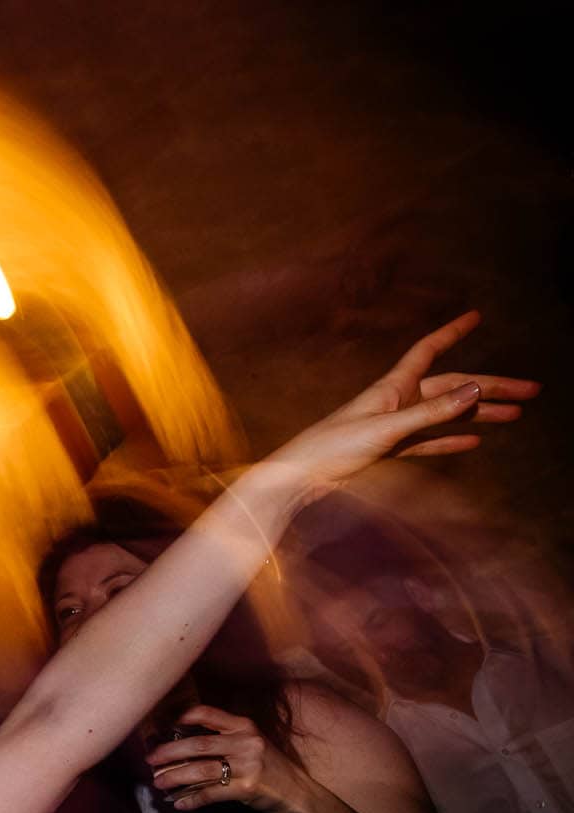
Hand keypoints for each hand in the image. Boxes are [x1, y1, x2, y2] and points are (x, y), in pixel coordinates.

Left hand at [145, 706, 306, 812]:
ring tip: (158, 783)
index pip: (207, 713)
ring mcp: (247, 766)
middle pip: (198, 745)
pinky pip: (210, 793)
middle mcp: (245, 742)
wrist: (296, 791)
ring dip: (174, 777)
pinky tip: (178, 803)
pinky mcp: (246, 788)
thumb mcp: (251, 741)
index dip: (182, 717)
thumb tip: (180, 741)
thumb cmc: (268, 764)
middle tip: (150, 760)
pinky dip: (191, 799)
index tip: (162, 725)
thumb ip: (223, 736)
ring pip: (200, 770)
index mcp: (244, 726)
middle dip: (169, 752)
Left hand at [259, 311, 536, 493]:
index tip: (476, 316)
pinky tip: (474, 441)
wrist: (298, 480)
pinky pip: (429, 442)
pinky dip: (451, 440)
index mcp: (391, 388)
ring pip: (446, 415)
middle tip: (531, 391)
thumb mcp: (385, 429)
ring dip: (480, 414)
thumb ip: (430, 412)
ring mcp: (393, 427)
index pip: (428, 351)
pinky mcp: (387, 451)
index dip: (452, 333)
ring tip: (515, 415)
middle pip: (452, 387)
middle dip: (492, 387)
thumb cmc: (330, 449)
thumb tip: (474, 389)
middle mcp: (395, 402)